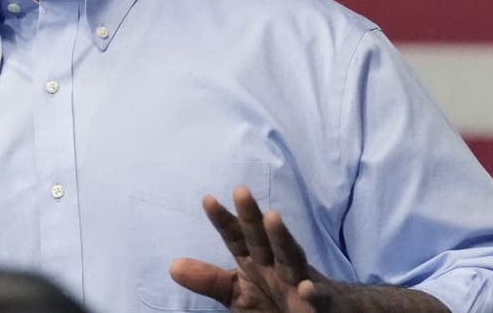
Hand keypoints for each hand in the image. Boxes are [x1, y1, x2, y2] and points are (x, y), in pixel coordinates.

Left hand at [170, 185, 338, 311]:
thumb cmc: (275, 302)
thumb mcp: (238, 294)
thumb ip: (209, 280)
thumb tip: (172, 265)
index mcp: (256, 261)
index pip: (236, 238)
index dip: (223, 220)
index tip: (208, 199)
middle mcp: (277, 266)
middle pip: (262, 238)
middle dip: (252, 216)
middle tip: (241, 190)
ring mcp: (300, 281)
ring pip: (291, 257)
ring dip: (283, 238)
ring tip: (273, 217)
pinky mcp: (320, 304)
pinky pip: (318, 298)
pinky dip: (314, 293)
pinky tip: (306, 287)